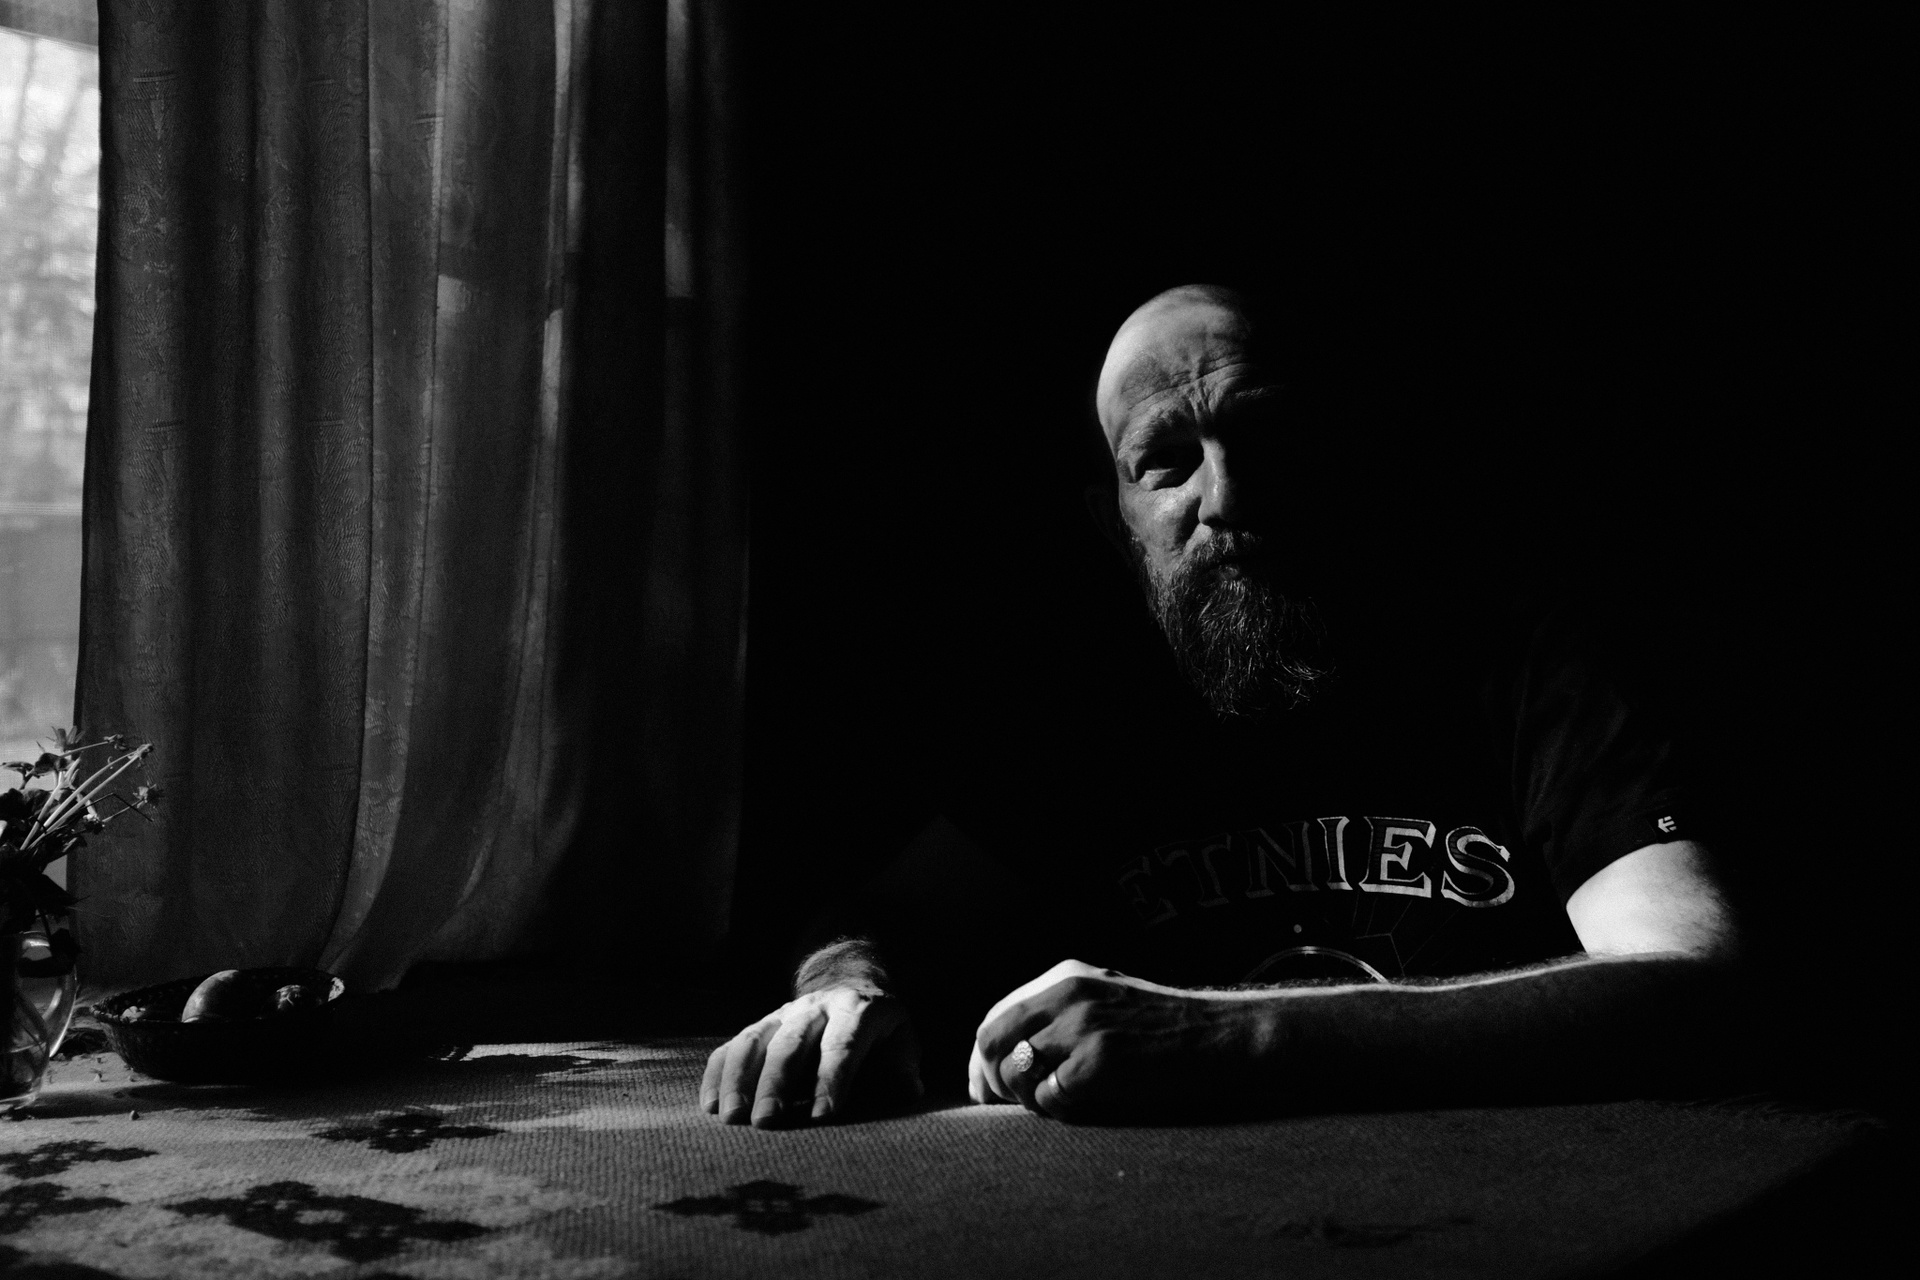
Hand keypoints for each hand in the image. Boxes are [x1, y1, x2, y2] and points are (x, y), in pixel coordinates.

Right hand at [701, 985, 921, 1127]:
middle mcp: (816, 1006)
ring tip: (730, 1117)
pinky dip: (717, 1073)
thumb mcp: (902, 1040)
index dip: (833, 1079)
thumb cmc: (880, 1031)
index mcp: (857, 1010)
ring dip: (739, 1078)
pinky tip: (709, 1106)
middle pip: (792, 1042)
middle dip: (777, 1082)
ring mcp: (783, 1013)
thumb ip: (903, 1066)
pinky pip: (733, 1044)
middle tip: (766, 1121)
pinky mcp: (762, 1024)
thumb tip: (907, 1091)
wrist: (850, 983)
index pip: (843, 1044)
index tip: (823, 1117)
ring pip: (755, 1039)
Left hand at [969, 959, 1270, 1121]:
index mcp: (1065, 977)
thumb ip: (1058, 1015)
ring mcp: (1083, 1025)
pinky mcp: (1100, 1060)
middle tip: (1011, 1105)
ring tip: (1055, 1103)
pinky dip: (1057, 1111)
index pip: (996, 1019)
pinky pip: (1049, 1097)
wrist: (1221, 1036)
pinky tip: (1081, 1107)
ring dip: (1026, 1098)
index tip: (985, 1089)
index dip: (983, 1061)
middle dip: (993, 1080)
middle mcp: (1068, 993)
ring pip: (1015, 1071)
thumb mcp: (1106, 999)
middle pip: (992, 1043)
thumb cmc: (1165, 1029)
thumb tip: (1000, 1059)